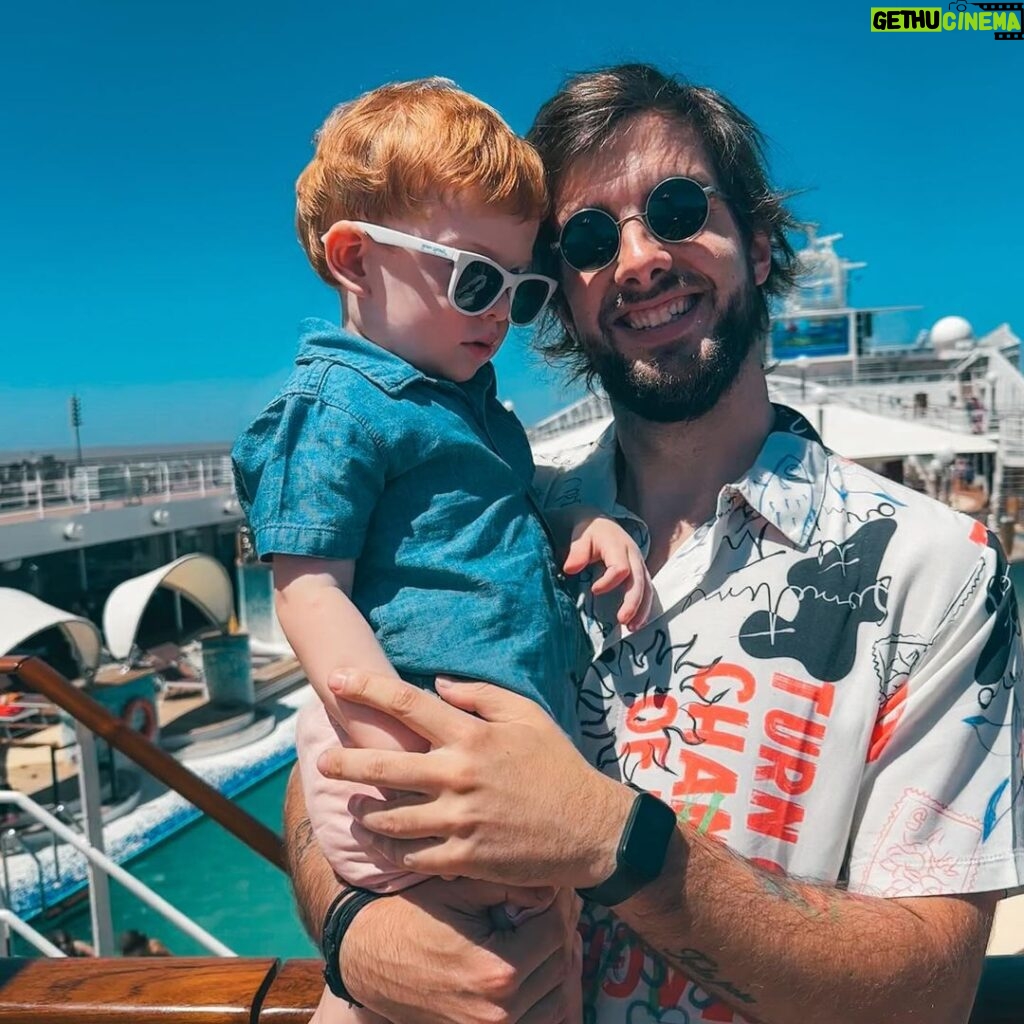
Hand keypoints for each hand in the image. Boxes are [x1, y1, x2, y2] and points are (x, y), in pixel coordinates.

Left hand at [320, 671, 634, 886]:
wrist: (591, 828)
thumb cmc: (558, 766)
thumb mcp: (528, 716)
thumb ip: (481, 696)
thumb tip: (438, 685)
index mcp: (471, 736)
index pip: (406, 705)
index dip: (365, 690)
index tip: (335, 680)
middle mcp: (457, 775)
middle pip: (382, 765)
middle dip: (343, 762)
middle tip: (321, 763)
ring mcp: (458, 820)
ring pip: (389, 817)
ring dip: (363, 813)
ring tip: (351, 808)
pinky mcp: (464, 858)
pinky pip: (412, 856)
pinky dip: (391, 850)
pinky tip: (380, 844)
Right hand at [343, 877, 582, 1023]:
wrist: (369, 959)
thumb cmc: (412, 917)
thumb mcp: (459, 890)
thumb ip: (508, 884)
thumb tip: (553, 885)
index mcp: (497, 971)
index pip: (556, 930)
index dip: (560, 902)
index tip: (556, 885)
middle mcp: (500, 1011)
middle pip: (561, 963)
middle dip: (561, 928)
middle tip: (558, 902)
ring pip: (558, 996)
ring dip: (559, 961)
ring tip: (548, 931)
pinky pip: (541, 1020)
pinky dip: (547, 994)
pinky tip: (539, 965)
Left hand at [563, 515, 652, 630]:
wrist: (603, 525)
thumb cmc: (591, 533)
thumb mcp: (581, 537)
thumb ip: (577, 552)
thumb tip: (570, 569)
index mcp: (619, 546)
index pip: (620, 568)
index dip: (609, 582)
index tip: (594, 590)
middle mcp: (634, 556)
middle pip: (639, 581)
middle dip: (633, 602)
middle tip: (622, 620)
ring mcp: (640, 566)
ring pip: (647, 589)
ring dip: (641, 610)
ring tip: (631, 628)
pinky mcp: (641, 574)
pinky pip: (647, 592)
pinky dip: (643, 609)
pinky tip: (636, 623)